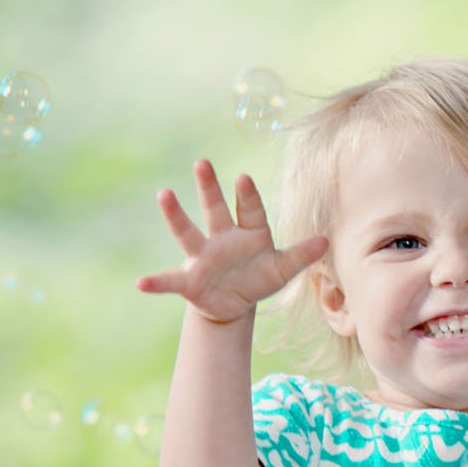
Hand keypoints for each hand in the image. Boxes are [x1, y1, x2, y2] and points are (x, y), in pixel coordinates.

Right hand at [135, 160, 330, 324]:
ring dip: (176, 215)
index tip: (243, 178)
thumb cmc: (259, 278)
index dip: (247, 195)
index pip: (250, 210)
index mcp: (249, 232)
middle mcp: (222, 238)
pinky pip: (170, 280)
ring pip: (188, 232)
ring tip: (164, 193)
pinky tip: (142, 283)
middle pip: (215, 209)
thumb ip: (301, 255)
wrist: (234, 304)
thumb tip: (325, 241)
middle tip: (202, 162)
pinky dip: (156, 282)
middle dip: (209, 187)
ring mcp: (202, 256)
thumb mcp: (282, 269)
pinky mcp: (188, 280)